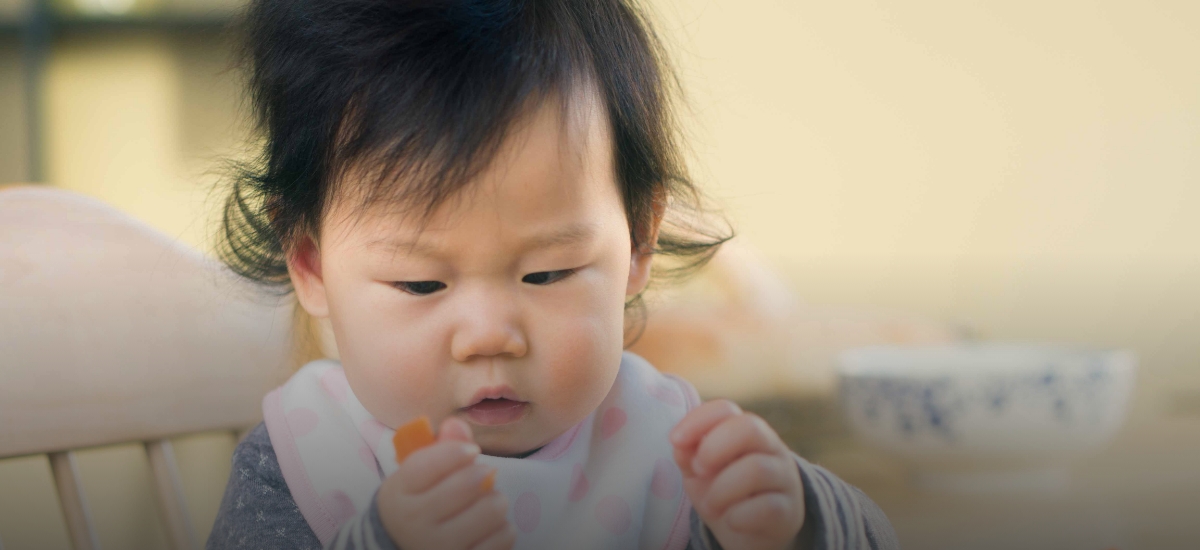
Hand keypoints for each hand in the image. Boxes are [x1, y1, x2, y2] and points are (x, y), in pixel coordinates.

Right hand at [377, 417, 514, 549]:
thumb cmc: (418, 505)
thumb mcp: (417, 478)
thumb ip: (439, 448)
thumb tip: (457, 423)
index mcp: (399, 495)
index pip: (426, 465)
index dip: (455, 451)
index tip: (471, 450)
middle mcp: (415, 525)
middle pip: (467, 484)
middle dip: (482, 474)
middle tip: (482, 476)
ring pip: (491, 510)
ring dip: (495, 501)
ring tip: (485, 504)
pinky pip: (504, 537)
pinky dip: (503, 528)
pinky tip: (489, 528)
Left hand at [670, 400, 805, 549]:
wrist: (750, 534)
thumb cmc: (723, 495)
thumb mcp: (699, 474)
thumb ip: (688, 456)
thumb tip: (680, 444)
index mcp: (746, 431)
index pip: (725, 409)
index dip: (697, 420)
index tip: (675, 440)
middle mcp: (770, 448)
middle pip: (750, 428)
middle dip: (714, 448)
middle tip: (698, 471)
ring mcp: (784, 478)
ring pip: (757, 469)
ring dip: (721, 490)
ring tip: (711, 505)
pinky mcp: (789, 511)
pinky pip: (767, 507)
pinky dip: (738, 516)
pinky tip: (731, 521)